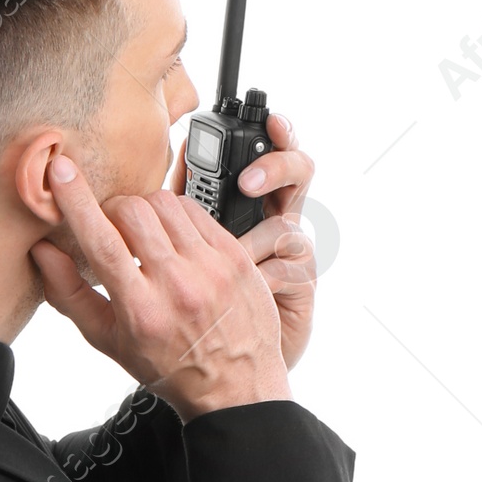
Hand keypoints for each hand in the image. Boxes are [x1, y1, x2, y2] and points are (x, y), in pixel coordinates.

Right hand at [29, 155, 290, 421]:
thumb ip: (69, 295)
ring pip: (164, 201)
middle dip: (112, 210)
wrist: (235, 386)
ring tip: (144, 235)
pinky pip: (195, 209)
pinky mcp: (234, 255)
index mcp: (141, 311)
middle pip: (132, 211)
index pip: (101, 242)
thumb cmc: (168, 366)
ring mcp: (211, 267)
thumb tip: (41, 251)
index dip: (76, 200)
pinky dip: (176, 214)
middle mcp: (178, 286)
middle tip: (113, 229)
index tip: (60, 169)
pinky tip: (173, 238)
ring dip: (144, 209)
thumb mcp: (109, 342)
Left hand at [166, 108, 316, 370]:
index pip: (270, 153)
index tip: (270, 121)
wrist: (236, 360)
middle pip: (297, 169)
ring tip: (234, 247)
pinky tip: (247, 287)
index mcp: (251, 202)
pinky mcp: (303, 280)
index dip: (278, 132)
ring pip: (286, 220)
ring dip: (255, 236)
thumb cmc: (210, 298)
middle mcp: (277, 217)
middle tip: (251, 177)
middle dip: (279, 163)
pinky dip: (262, 275)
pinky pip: (286, 264)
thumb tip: (178, 155)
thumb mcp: (194, 243)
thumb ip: (187, 203)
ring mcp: (293, 249)